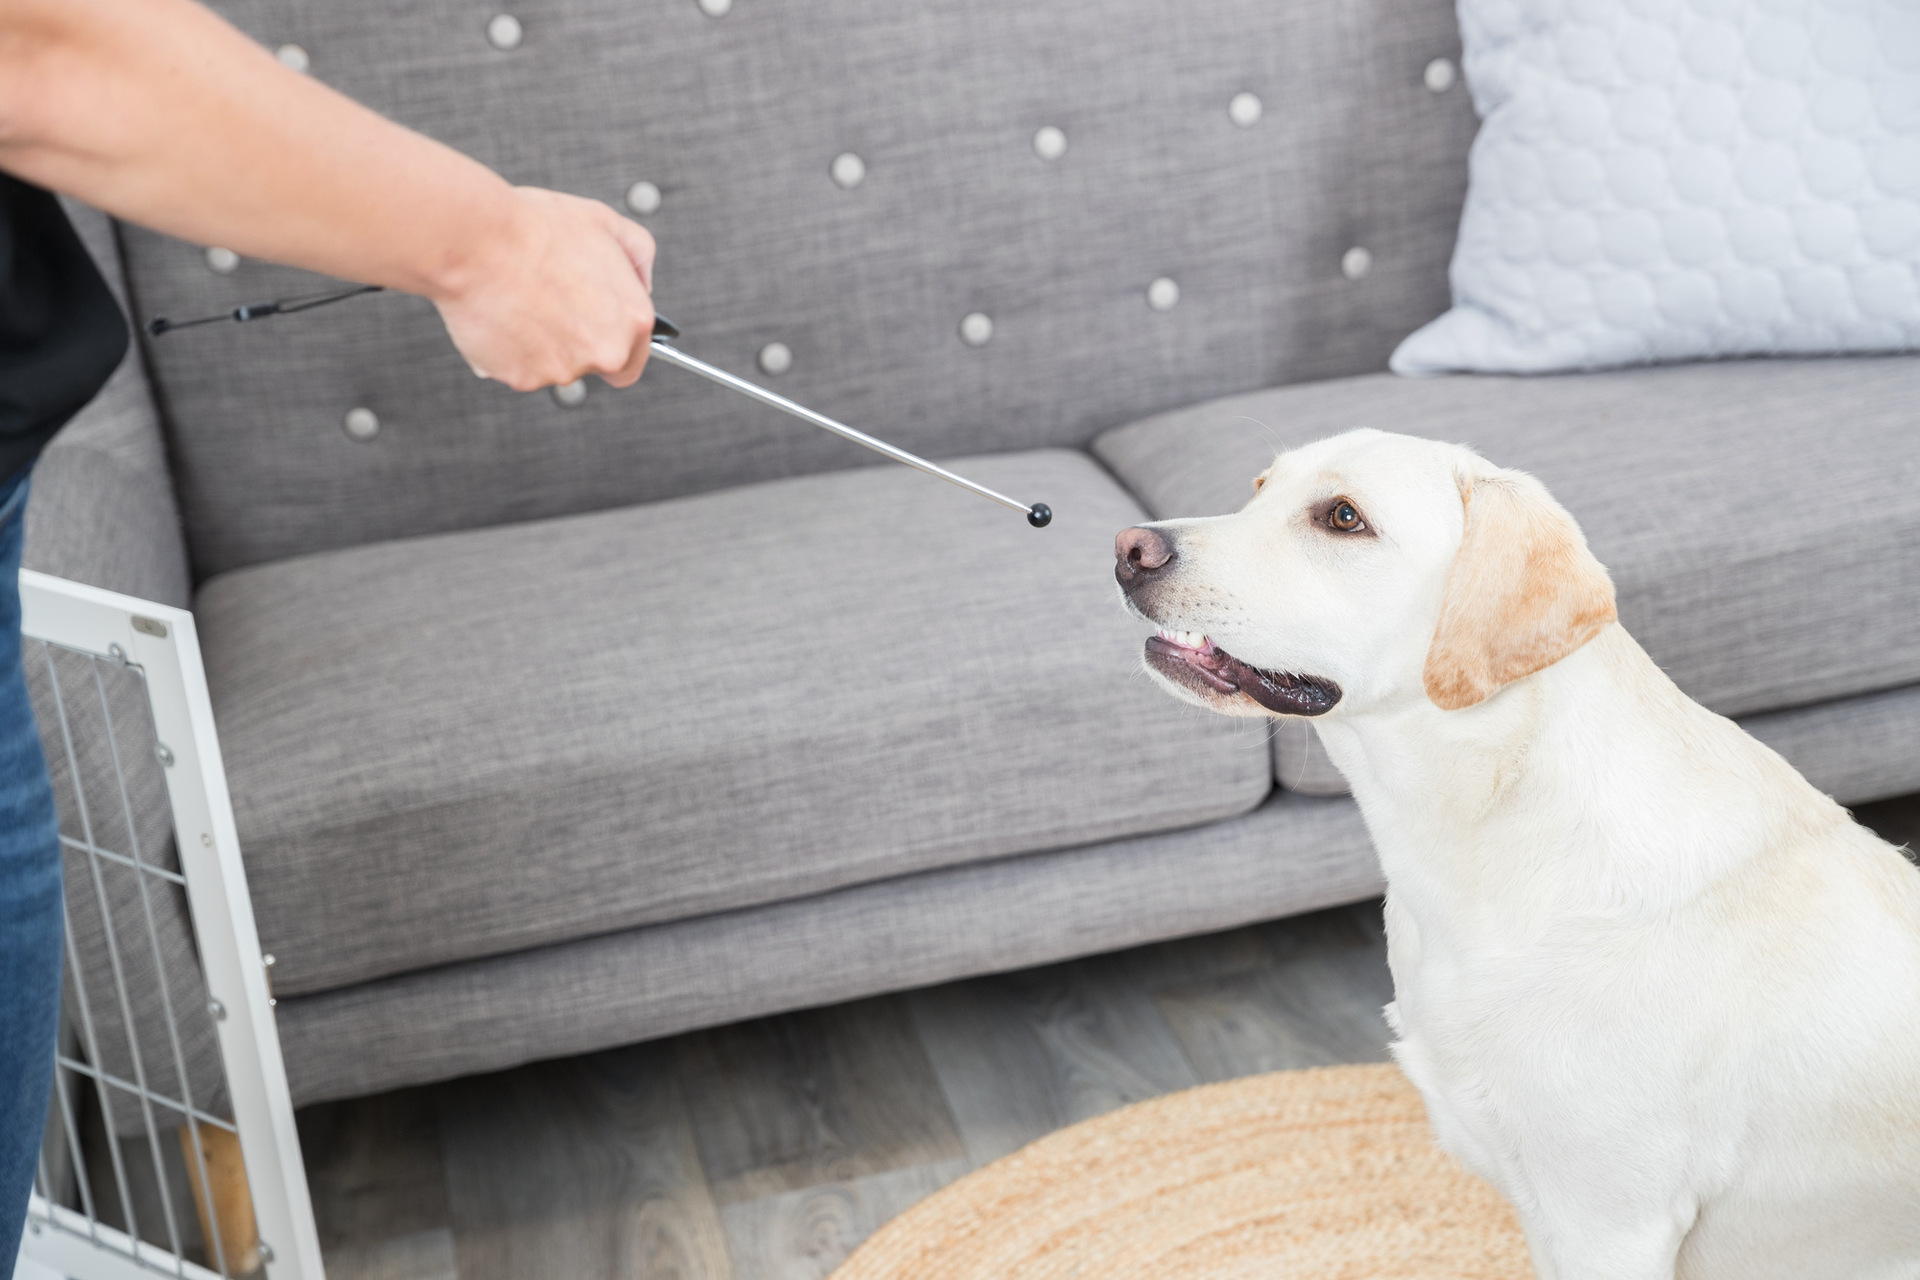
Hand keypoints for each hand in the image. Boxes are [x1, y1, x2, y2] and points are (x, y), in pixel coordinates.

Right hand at [431, 186, 655, 391]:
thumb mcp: (606, 222)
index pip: (633, 359)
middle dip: (574, 344)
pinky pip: (514, 369)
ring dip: (537, 344)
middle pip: (593, 366)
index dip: (611, 342)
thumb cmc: (535, 227)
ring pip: (552, 368)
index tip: (591, 329)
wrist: (476, 240)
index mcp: (634, 320)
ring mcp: (564, 369)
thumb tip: (642, 284)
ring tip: (518, 301)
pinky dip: (505, 350)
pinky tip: (498, 314)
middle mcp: (606, 352)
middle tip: (548, 306)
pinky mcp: (523, 378)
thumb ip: (637, 255)